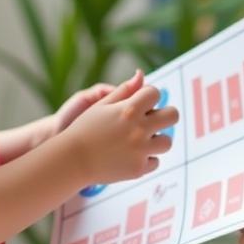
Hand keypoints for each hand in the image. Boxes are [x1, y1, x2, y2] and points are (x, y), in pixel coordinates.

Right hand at [62, 70, 178, 183]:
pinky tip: (131, 156)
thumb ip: (124, 90)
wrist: (71, 161)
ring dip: (157, 139)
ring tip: (142, 140)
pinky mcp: (138, 169)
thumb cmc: (84, 129)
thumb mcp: (101, 105)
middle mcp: (139, 129)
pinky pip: (155, 162)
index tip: (142, 102)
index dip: (149, 96)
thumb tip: (141, 73)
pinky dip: (146, 159)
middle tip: (153, 120)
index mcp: (129, 110)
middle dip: (165, 114)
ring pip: (167, 141)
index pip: (155, 93)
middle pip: (172, 115)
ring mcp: (140, 151)